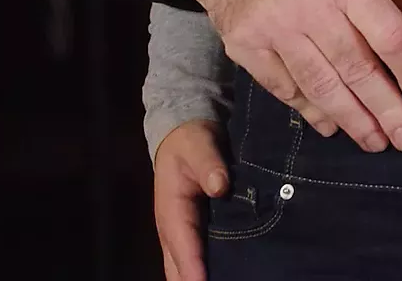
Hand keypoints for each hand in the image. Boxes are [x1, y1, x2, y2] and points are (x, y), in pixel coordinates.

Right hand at [154, 120, 228, 280]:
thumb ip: (209, 164)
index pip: (183, 246)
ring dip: (200, 278)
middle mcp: (173, 230)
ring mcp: (182, 234)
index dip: (194, 269)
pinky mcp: (193, 233)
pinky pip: (196, 260)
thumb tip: (219, 186)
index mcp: (172, 211)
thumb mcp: (199, 145)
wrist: (184, 135)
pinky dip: (206, 272)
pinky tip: (229, 274)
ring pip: (183, 269)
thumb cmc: (191, 142)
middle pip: (178, 269)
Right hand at [158, 0, 401, 152]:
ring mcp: (274, 28)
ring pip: (322, 85)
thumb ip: (372, 8)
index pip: (389, 36)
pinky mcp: (246, 47)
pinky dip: (312, 111)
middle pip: (358, 68)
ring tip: (376, 141)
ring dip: (353, 119)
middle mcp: (309, 5)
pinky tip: (332, 126)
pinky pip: (286, 89)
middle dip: (387, 109)